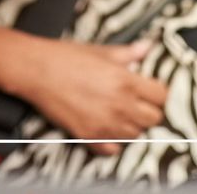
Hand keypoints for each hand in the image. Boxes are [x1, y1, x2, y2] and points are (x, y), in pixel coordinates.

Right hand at [13, 38, 167, 155]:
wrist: (35, 70)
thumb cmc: (64, 57)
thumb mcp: (100, 50)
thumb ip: (128, 53)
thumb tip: (146, 48)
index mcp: (125, 81)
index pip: (161, 96)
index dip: (158, 93)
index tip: (151, 90)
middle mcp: (119, 105)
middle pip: (153, 118)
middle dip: (148, 110)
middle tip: (137, 102)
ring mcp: (104, 123)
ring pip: (135, 135)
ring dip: (131, 125)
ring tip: (119, 112)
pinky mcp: (88, 136)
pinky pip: (113, 149)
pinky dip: (113, 141)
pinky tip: (106, 127)